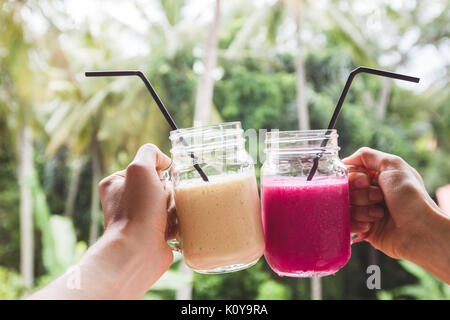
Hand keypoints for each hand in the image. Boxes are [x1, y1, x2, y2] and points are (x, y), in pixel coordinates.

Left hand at [98, 143, 174, 269]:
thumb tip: (164, 161)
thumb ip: (150, 153)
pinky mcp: (154, 233)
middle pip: (161, 185)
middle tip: (162, 202)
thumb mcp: (140, 168)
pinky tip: (169, 229)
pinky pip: (175, 220)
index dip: (157, 173)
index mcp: (116, 184)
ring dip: (174, 207)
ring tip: (166, 218)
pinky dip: (176, 223)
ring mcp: (140, 218)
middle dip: (168, 192)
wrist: (138, 250)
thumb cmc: (137, 210)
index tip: (157, 182)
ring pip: (170, 202)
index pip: (146, 168)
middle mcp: (125, 201)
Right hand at [344, 147, 447, 260]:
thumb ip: (367, 155)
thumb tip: (345, 160)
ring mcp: (365, 210)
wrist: (419, 229)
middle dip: (361, 194)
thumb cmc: (410, 197)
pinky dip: (357, 224)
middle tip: (379, 198)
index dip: (354, 177)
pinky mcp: (363, 228)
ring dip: (362, 210)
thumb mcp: (393, 165)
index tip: (366, 182)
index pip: (350, 173)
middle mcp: (369, 192)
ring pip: (346, 207)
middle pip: (346, 190)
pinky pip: (346, 223)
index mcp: (376, 177)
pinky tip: (371, 226)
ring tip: (380, 214)